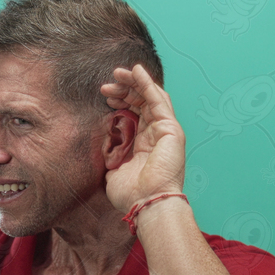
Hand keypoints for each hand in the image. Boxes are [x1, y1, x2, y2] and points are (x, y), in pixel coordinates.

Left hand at [100, 64, 184, 212]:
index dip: (120, 100)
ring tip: (117, 74)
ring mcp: (165, 130)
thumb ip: (111, 153)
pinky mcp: (171, 129)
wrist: (146, 203)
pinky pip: (158, 100)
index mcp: (144, 143)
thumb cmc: (131, 193)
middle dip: (124, 89)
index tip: (105, 95)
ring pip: (150, 97)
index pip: (134, 112)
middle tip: (107, 84)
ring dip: (134, 82)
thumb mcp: (113, 168)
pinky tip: (136, 71)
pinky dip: (147, 83)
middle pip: (142, 102)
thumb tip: (103, 144)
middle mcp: (156, 134)